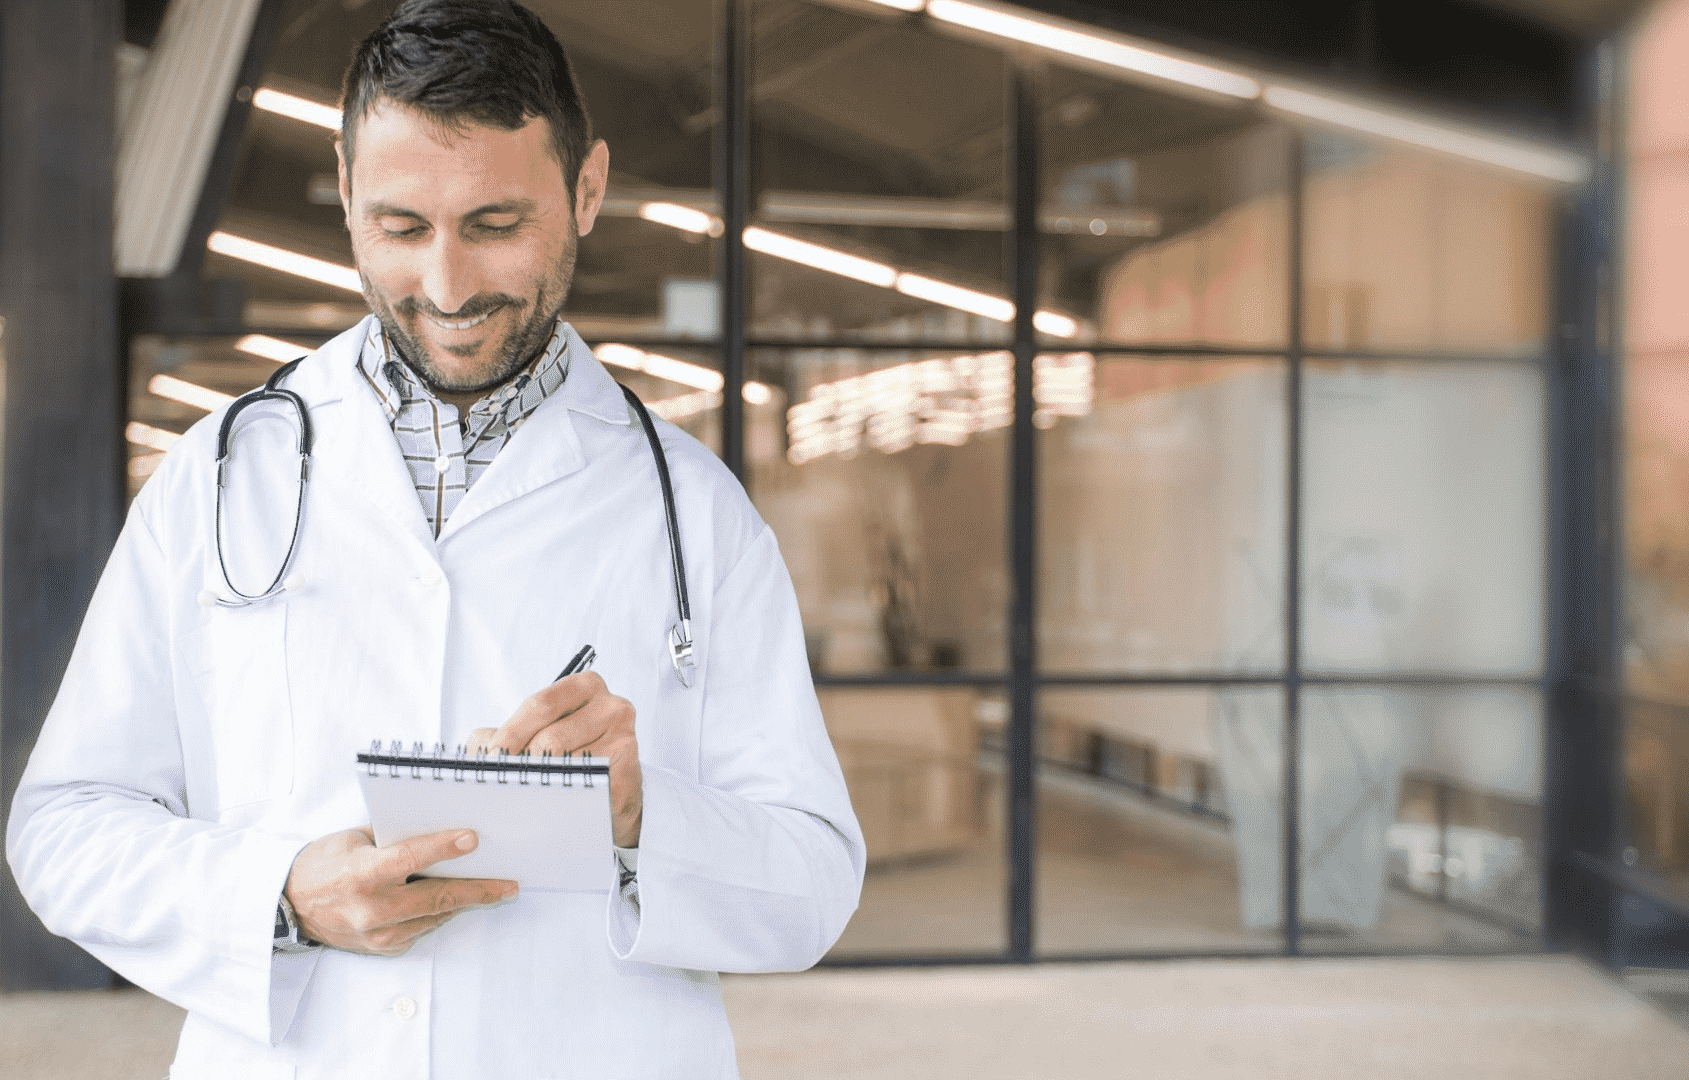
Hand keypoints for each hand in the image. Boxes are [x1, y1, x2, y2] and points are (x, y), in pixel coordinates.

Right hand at [285, 827, 515, 955]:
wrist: (288, 907)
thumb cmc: (323, 864)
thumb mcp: (353, 840)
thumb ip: (393, 838)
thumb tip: (439, 829)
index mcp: (361, 874)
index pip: (409, 859)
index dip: (443, 848)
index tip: (473, 838)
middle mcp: (371, 909)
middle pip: (436, 898)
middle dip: (478, 890)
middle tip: (509, 884)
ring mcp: (377, 934)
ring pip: (434, 916)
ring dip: (465, 902)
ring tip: (495, 889)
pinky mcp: (382, 948)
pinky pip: (421, 928)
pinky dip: (439, 913)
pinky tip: (456, 900)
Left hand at [466, 670, 642, 846]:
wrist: (611, 786)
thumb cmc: (569, 754)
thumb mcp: (535, 733)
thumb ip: (503, 733)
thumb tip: (479, 750)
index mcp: (583, 686)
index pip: (539, 705)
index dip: (510, 733)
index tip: (490, 758)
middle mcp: (609, 705)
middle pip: (552, 736)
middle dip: (521, 762)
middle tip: (501, 782)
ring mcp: (624, 735)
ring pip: (568, 763)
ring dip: (540, 781)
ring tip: (522, 793)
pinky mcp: (630, 768)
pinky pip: (587, 783)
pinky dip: (563, 793)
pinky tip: (550, 802)